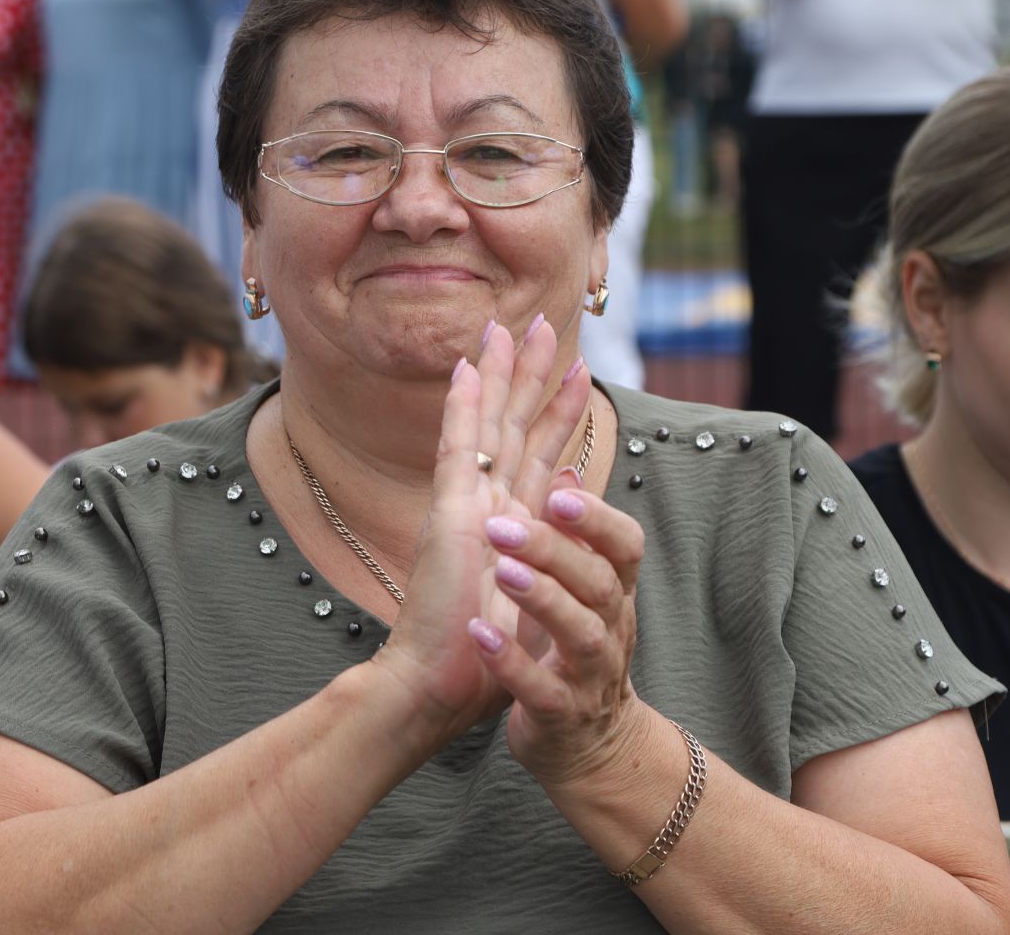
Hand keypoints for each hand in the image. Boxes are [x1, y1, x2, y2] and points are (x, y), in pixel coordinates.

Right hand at [367, 318, 591, 743]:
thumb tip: (574, 482)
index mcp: (506, 522)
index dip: (555, 407)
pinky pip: (458, 448)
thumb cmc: (478, 654)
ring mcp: (463, 506)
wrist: (435, 688)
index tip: (572, 366)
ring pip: (487, 424)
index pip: (537, 452)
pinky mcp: (449, 516)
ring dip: (501, 374)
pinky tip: (467, 368)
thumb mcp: (530, 580)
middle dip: (529, 373)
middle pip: (512, 424)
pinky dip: (462, 406)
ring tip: (512, 326)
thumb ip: (547, 528)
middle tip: (544, 322)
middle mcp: (484, 505)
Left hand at [471, 468, 648, 786]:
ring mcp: (589, 675)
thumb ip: (575, 535)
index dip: (598, 518)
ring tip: (502, 570)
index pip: (626, 547)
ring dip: (542, 598)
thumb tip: (565, 469)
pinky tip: (481, 634)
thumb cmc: (576, 656)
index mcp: (615, 595)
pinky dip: (511, 661)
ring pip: (578, 632)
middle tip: (501, 526)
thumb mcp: (584, 593)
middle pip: (597, 582)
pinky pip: (540, 688)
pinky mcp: (560, 714)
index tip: (558, 493)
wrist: (589, 751)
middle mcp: (611, 630)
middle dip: (553, 550)